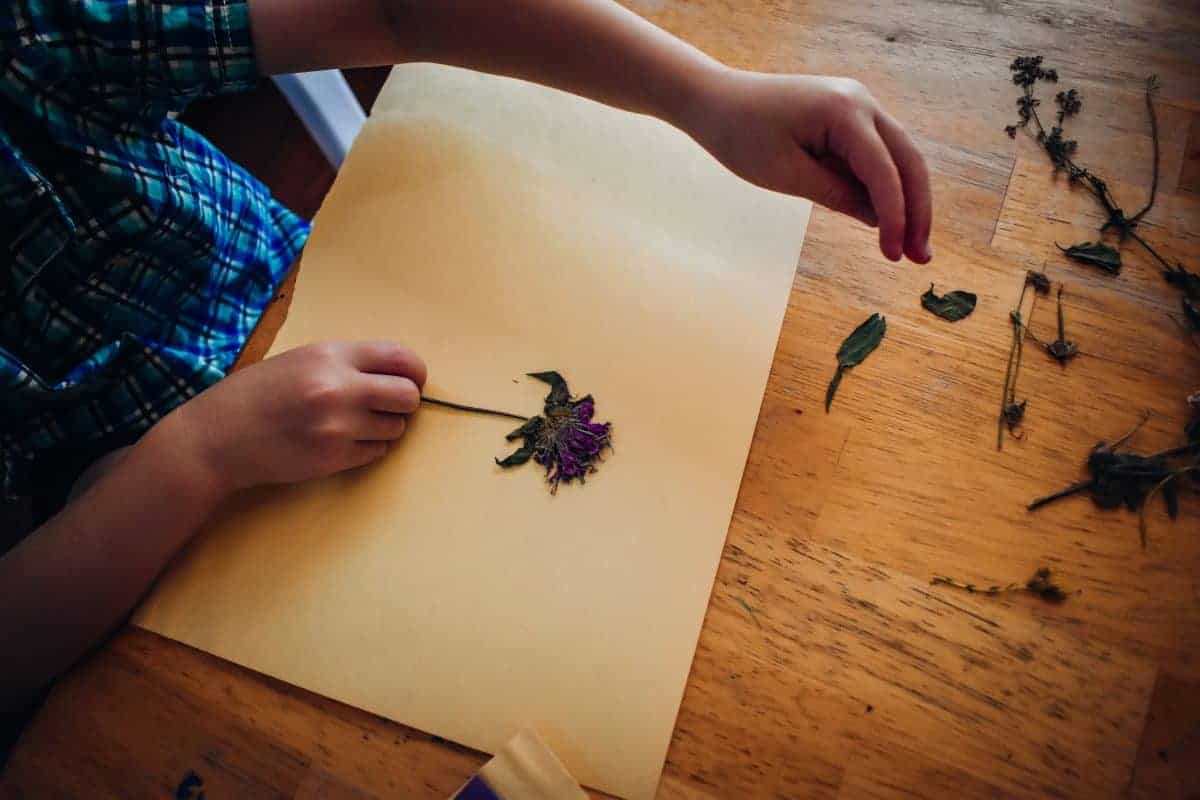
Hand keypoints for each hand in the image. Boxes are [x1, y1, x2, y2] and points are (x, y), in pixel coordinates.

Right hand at [162, 342, 426, 493]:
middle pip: (408, 395)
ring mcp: (338, 426)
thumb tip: (399, 373)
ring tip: (356, 423)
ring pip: (396, 427)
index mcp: (331, 355)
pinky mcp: (334, 457)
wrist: (218, 437)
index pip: (400, 357)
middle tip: (389, 405)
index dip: (415, 371)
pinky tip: (343, 440)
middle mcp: (339, 388)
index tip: (413, 379)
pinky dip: (369, 447)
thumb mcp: (302, 360)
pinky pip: (377, 451)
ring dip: (386, 426)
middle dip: (406, 401)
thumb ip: (348, 363)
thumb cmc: (258, 394)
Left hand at [683, 68, 932, 263]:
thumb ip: (837, 195)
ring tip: (910, 247)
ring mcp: (858, 105)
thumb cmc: (741, 135)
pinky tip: (888, 221)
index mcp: (845, 111)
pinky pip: (877, 154)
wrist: (716, 100)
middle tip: (920, 259)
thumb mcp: (787, 175)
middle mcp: (861, 101)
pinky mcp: (848, 117)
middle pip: (907, 161)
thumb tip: (879, 218)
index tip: (894, 256)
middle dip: (917, 211)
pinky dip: (885, 187)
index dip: (895, 216)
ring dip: (907, 201)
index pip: (884, 171)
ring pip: (899, 158)